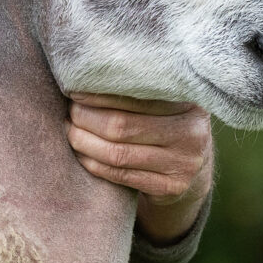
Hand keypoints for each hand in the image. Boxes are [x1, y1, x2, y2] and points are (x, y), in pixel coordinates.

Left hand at [66, 93, 213, 243]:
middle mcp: (191, 132)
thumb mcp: (166, 103)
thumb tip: (89, 75)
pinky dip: (93, 163)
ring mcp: (183, 163)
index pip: (135, 96)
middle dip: (87, 118)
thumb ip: (140, 90)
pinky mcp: (170, 187)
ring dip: (84, 142)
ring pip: (117, 153)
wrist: (192, 169)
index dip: (100, 95)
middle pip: (121, 126)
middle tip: (71, 112)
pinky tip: (81, 153)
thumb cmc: (167, 125)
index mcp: (189, 102)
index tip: (75, 92)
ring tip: (71, 130)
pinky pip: (120, 175)